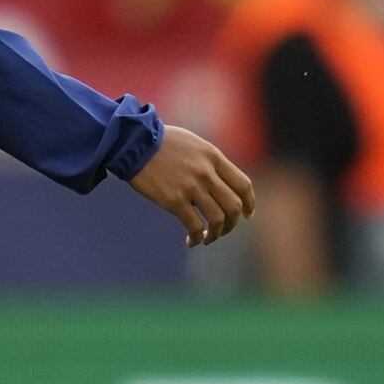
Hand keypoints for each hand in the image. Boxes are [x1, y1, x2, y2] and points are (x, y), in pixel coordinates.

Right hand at [128, 125, 255, 246]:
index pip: (243, 184)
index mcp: (214, 157)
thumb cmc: (160, 142)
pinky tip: (191, 241)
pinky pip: (194, 226)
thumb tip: (217, 180)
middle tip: (224, 230)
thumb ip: (208, 161)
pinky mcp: (174, 200)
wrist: (134, 142)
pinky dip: (197, 237)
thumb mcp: (193, 144)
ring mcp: (191, 187)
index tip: (247, 215)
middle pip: (234, 206)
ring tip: (207, 238)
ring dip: (216, 234)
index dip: (249, 203)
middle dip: (233, 223)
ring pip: (217, 219)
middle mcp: (207, 173)